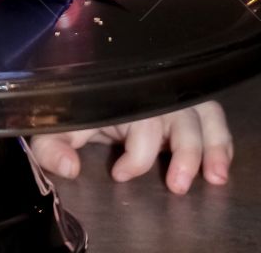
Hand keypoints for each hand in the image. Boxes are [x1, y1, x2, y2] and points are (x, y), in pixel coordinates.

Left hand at [30, 100, 231, 194]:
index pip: (141, 128)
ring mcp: (171, 98)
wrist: (82, 88)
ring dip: (212, 146)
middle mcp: (151, 94)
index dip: (136, 157)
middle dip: (185, 154)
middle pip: (179, 119)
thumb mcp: (57, 124)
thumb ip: (52, 146)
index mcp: (120, 97)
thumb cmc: (74, 108)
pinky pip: (213, 117)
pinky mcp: (186, 106)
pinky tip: (220, 166)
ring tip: (215, 177)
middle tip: (177, 185)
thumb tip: (69, 168)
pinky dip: (221, 140)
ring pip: (203, 116)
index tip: (119, 174)